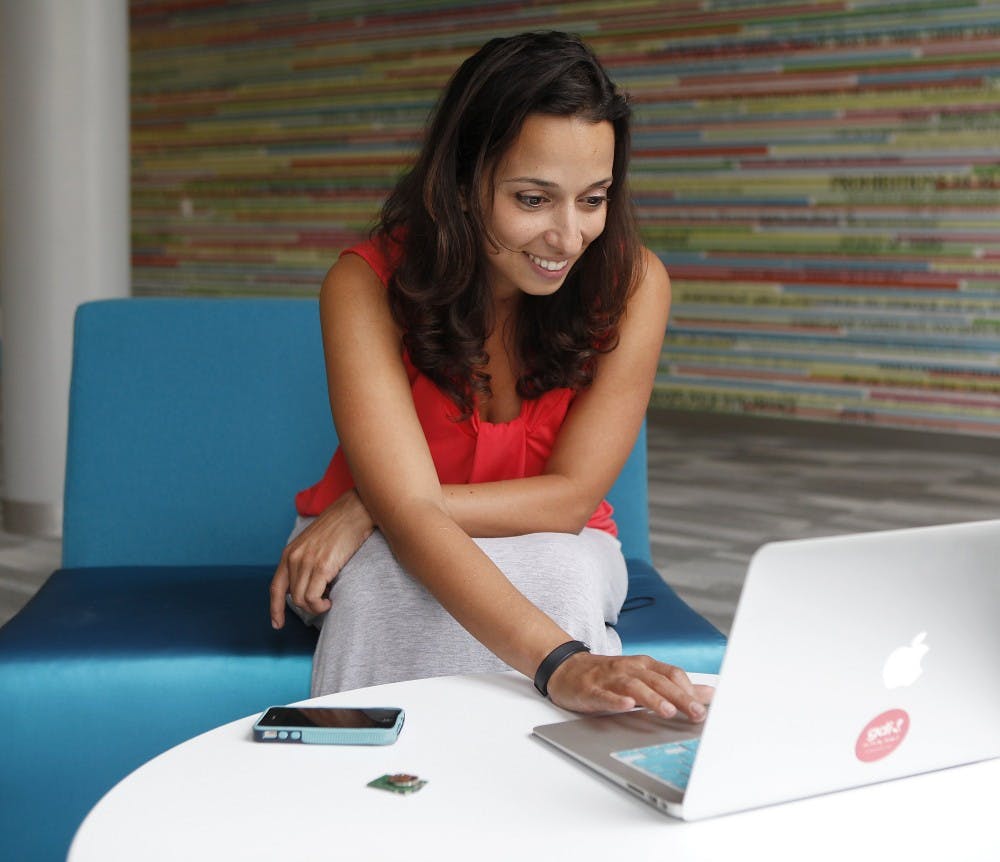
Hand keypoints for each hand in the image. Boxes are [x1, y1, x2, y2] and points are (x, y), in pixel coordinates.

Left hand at [269, 489, 374, 628]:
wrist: (355, 510)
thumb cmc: (340, 526)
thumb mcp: (314, 543)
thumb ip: (306, 561)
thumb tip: (307, 585)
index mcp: (290, 553)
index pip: (276, 587)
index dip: (275, 609)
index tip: (277, 624)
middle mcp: (294, 558)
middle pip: (291, 598)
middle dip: (307, 607)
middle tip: (323, 602)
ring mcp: (307, 562)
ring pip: (301, 601)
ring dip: (315, 607)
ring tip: (328, 601)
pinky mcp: (322, 567)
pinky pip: (313, 598)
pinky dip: (320, 605)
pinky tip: (330, 600)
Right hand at [545, 652, 713, 721]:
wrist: (567, 668)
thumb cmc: (609, 675)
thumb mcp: (643, 676)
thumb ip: (674, 686)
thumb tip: (708, 693)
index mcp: (644, 665)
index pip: (672, 674)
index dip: (689, 690)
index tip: (705, 708)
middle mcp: (629, 669)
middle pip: (658, 681)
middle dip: (679, 698)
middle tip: (697, 714)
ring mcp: (610, 678)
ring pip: (634, 686)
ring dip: (652, 698)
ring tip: (668, 711)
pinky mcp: (591, 689)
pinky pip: (604, 694)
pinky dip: (616, 700)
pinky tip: (626, 706)